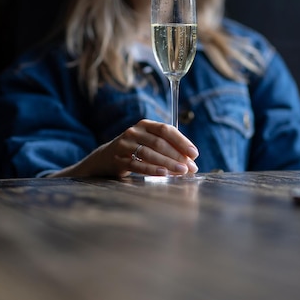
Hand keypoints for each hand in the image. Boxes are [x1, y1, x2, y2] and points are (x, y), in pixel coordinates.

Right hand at [51, 119, 198, 177]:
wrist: (105, 159)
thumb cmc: (135, 151)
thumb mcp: (149, 143)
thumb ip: (168, 149)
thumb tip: (192, 163)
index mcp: (145, 124)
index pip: (166, 129)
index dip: (182, 141)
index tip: (194, 154)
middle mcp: (134, 131)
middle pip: (159, 142)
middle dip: (177, 156)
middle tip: (190, 168)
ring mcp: (124, 144)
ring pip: (149, 153)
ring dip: (168, 163)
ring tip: (181, 172)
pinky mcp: (118, 158)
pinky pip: (137, 165)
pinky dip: (151, 170)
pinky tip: (163, 174)